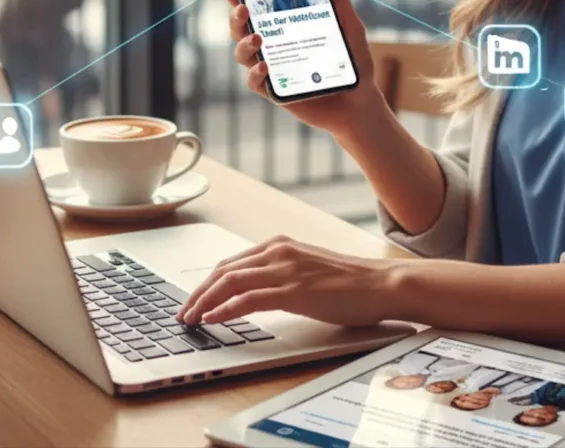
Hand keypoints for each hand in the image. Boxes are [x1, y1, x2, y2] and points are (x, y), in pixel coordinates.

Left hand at [176, 235, 402, 327]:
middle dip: (198, 293)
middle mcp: (279, 251)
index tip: (194, 300)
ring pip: (230, 281)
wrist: (381, 284)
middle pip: (223, 270)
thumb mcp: (308, 271)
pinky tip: (213, 319)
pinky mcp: (294, 290)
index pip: (231, 262)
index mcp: (281, 245)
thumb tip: (256, 294)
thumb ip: (282, 275)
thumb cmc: (350, 283)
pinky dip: (226, 308)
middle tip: (183, 312)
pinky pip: (249, 298)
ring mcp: (286, 269)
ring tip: (190, 318)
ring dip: (204, 302)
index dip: (207, 283)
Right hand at [224, 0, 385, 139]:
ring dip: (243, 43)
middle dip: (236, 16)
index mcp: (286, 26)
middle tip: (242, 8)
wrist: (360, 102)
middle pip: (242, 28)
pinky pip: (254, 82)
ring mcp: (272, 68)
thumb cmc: (354, 63)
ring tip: (256, 37)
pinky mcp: (274, 91)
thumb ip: (340, 3)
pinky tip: (264, 66)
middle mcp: (274, 45)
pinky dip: (254, 73)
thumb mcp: (350, 29)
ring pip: (242, 53)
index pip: (258, 7)